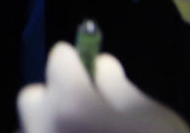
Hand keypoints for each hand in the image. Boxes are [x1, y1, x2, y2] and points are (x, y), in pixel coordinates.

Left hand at [18, 42, 189, 132]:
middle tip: (88, 109)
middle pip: (34, 98)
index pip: (58, 63)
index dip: (74, 63)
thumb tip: (101, 67)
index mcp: (72, 107)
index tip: (85, 68)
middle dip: (56, 97)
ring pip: (32, 129)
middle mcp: (43, 129)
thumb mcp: (156, 117)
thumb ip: (120, 87)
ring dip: (52, 128)